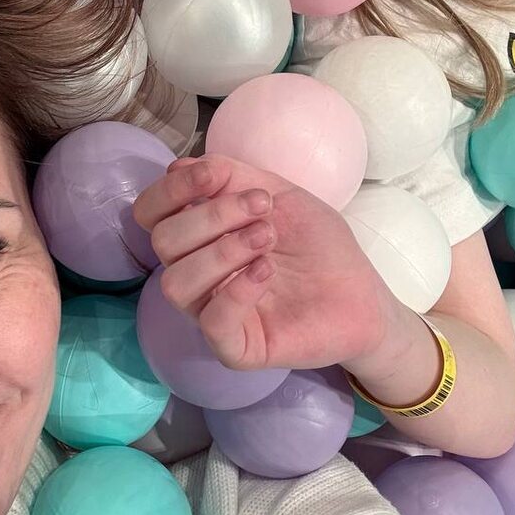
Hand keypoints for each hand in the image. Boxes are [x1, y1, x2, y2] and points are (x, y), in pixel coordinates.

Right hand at [134, 154, 391, 371]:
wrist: (363, 295)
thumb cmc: (317, 245)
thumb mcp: (278, 194)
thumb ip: (230, 176)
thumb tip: (180, 166)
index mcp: (198, 237)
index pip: (151, 213)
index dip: (171, 191)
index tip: (212, 176)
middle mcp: (195, 274)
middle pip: (164, 242)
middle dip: (211, 216)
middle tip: (263, 208)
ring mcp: (210, 313)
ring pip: (177, 283)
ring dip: (222, 251)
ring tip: (268, 238)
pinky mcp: (235, 347)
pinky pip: (212, 322)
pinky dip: (236, 291)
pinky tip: (266, 272)